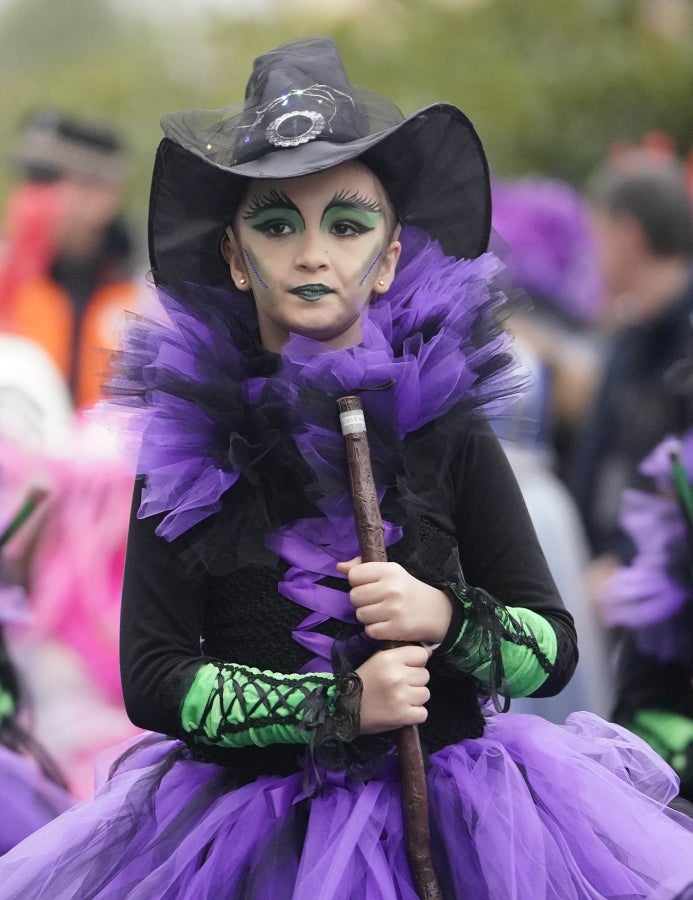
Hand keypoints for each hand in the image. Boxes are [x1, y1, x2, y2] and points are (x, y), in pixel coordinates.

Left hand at [337, 557, 451, 644]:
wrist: (437, 612)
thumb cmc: (408, 590)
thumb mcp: (391, 572)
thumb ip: (363, 568)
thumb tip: (339, 567)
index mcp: (390, 570)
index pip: (354, 575)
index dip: (358, 582)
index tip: (369, 586)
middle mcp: (392, 588)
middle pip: (354, 596)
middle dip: (361, 601)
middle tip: (376, 601)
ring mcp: (394, 609)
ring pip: (360, 614)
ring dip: (368, 616)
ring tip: (382, 613)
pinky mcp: (396, 628)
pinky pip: (369, 630)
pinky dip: (375, 630)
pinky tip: (386, 624)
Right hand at [356, 645, 431, 733]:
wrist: (344, 710)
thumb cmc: (362, 683)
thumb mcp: (377, 661)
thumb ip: (400, 655)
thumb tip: (428, 653)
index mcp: (389, 659)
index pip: (421, 655)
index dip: (416, 663)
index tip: (407, 669)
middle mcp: (396, 675)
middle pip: (425, 675)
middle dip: (415, 682)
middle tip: (399, 687)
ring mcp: (401, 697)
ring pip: (425, 694)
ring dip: (415, 699)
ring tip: (400, 700)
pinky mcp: (403, 716)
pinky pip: (423, 713)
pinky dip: (414, 715)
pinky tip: (402, 712)